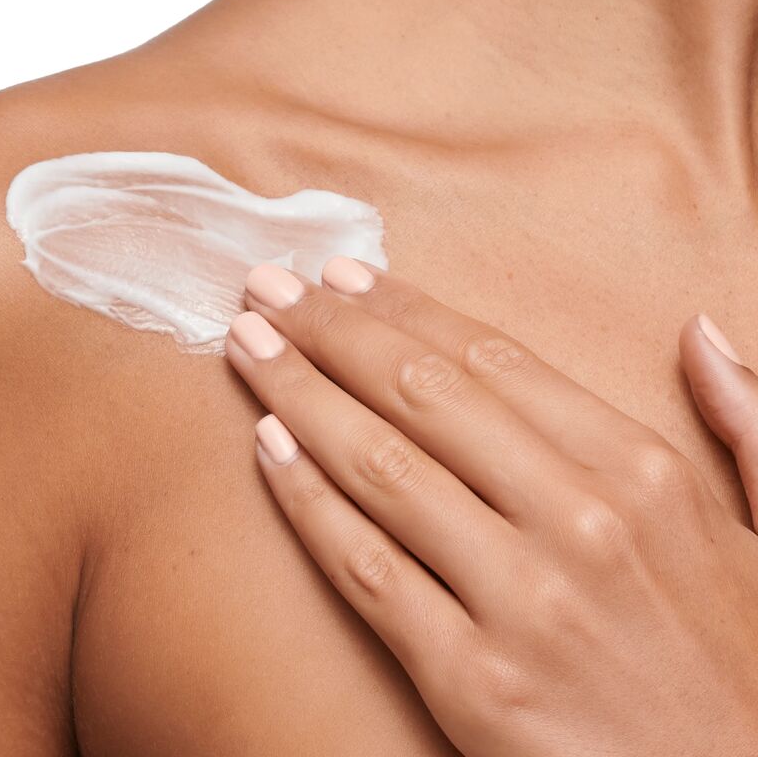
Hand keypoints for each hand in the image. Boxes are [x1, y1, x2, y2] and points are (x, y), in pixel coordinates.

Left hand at [223, 258, 757, 756]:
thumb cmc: (741, 665)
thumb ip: (744, 419)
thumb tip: (700, 330)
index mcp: (642, 470)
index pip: (491, 357)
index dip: (404, 307)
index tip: (344, 273)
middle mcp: (579, 520)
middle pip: (422, 393)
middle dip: (332, 329)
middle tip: (269, 290)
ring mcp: (522, 602)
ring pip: (380, 466)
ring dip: (300, 395)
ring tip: (249, 349)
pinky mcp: (472, 683)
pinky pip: (368, 571)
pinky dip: (308, 503)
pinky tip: (267, 451)